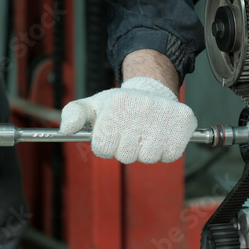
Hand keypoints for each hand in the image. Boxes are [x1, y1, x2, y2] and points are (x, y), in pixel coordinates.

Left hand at [60, 77, 196, 163]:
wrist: (153, 91)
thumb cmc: (120, 105)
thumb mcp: (93, 105)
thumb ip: (73, 114)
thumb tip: (65, 129)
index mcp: (116, 105)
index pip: (103, 148)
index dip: (106, 145)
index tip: (112, 133)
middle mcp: (141, 108)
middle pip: (126, 156)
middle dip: (126, 148)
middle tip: (130, 132)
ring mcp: (163, 116)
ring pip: (148, 157)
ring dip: (146, 150)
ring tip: (146, 133)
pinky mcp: (183, 123)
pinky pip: (170, 155)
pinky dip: (166, 150)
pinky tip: (161, 136)